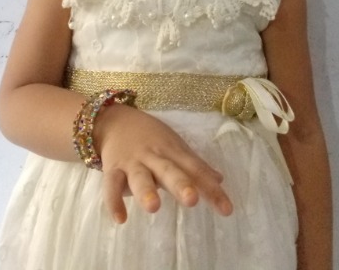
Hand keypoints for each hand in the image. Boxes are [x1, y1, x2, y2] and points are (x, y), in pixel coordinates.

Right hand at [94, 103, 232, 223]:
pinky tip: (120, 219)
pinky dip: (113, 201)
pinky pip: (111, 186)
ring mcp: (133, 162)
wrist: (116, 120)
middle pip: (169, 170)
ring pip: (140, 177)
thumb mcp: (175, 146)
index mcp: (173, 151)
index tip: (227, 209)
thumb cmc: (151, 137)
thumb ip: (194, 165)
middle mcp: (155, 156)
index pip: (195, 170)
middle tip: (192, 199)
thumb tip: (219, 180)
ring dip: (146, 191)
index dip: (211, 189)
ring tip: (154, 207)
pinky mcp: (113, 169)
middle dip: (180, 184)